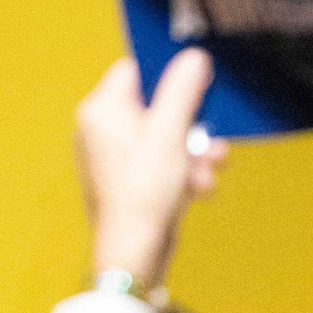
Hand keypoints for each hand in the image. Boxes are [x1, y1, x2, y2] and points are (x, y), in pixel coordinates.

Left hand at [77, 54, 224, 287]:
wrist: (133, 255)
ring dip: (194, 154)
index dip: (170, 76)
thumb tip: (193, 58)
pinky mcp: (129, 180)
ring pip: (166, 138)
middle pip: (158, 107)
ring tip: (208, 171)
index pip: (137, 70)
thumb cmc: (142, 193)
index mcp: (102, 110)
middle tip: (210, 138)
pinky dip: (183, 173)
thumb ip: (183, 91)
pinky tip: (198, 189)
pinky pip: (162, 162)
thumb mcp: (171, 133)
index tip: (198, 84)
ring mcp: (114, 157)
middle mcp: (102, 129)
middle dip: (192, 127)